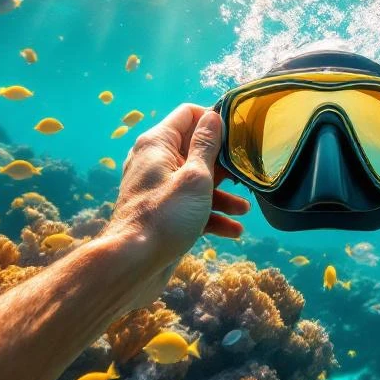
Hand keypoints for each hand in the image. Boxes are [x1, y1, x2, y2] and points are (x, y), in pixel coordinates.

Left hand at [103, 105, 249, 299]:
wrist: (133, 265)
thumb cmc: (165, 217)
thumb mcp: (195, 177)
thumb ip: (206, 146)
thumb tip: (213, 117)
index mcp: (157, 144)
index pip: (188, 114)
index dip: (213, 119)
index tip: (238, 133)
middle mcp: (155, 162)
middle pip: (195, 150)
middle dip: (223, 163)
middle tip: (246, 172)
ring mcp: (159, 189)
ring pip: (197, 182)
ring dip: (222, 195)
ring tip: (243, 209)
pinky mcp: (164, 213)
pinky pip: (191, 206)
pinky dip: (211, 215)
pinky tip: (232, 230)